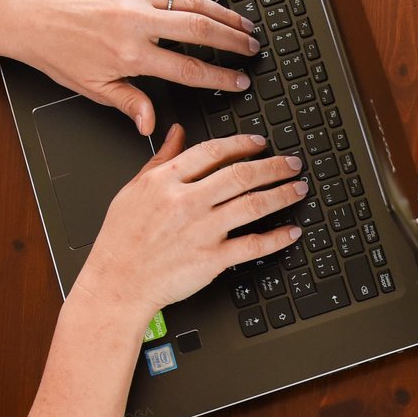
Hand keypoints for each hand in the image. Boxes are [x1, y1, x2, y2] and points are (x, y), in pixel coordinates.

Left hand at [0, 0, 260, 133]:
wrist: (25, 16)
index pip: (188, 68)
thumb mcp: (91, 88)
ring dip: (223, 12)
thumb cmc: (54, 52)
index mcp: (129, 54)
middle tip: (254, 47)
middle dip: (233, 40)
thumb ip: (128, 103)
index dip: (219, 76)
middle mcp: (135, 22)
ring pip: (190, 1)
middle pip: (199, 30)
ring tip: (244, 22)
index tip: (239, 80)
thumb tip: (151, 125)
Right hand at [69, 132, 305, 324]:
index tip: (259, 142)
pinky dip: (276, 238)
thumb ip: (160, 159)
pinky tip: (291, 231)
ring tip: (298, 188)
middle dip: (273, 166)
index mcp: (166, 181)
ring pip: (252, 205)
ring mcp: (201, 231)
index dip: (242, 144)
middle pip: (240, 175)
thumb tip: (177, 133)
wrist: (118, 283)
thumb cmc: (122, 240)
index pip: (212, 152)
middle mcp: (187, 202)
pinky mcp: (211, 259)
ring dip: (281, 194)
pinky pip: (252, 245)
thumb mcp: (134, 190)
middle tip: (292, 164)